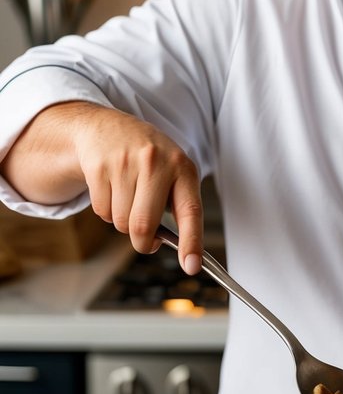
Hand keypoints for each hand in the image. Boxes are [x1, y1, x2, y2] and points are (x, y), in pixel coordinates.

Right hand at [71, 106, 203, 270]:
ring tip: (128, 198)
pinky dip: (106, 211)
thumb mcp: (172, 172)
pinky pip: (102, 211)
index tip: (191, 265)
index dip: (192, 241)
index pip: (190, 210)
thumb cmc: (147, 158)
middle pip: (144, 226)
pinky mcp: (99, 166)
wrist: (106, 127)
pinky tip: (112, 190)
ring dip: (123, 222)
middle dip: (143, 242)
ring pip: (121, 222)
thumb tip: (177, 248)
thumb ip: (177, 205)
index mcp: (182, 167)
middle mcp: (156, 163)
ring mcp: (125, 163)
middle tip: (146, 240)